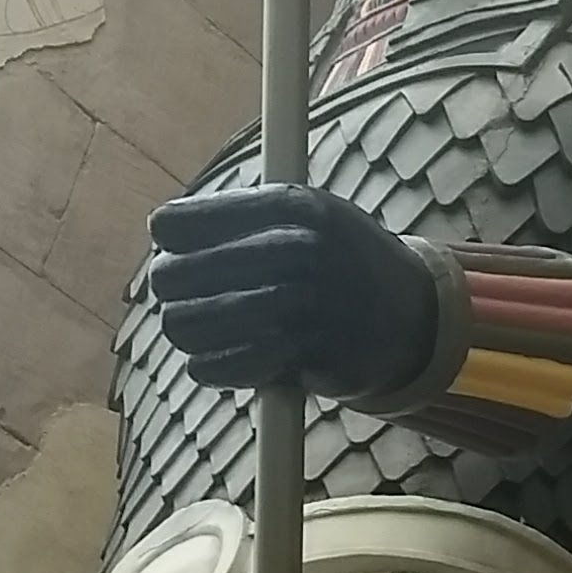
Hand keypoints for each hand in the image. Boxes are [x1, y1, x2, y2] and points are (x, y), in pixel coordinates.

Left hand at [148, 188, 442, 399]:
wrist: (410, 316)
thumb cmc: (342, 259)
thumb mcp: (309, 213)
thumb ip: (243, 216)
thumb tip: (161, 231)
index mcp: (288, 205)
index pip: (175, 224)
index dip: (171, 239)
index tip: (181, 249)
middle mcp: (292, 250)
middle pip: (170, 277)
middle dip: (174, 289)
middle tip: (192, 294)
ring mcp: (296, 305)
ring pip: (183, 325)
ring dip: (190, 331)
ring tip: (213, 326)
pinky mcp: (297, 356)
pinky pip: (210, 367)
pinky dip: (212, 366)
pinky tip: (234, 355)